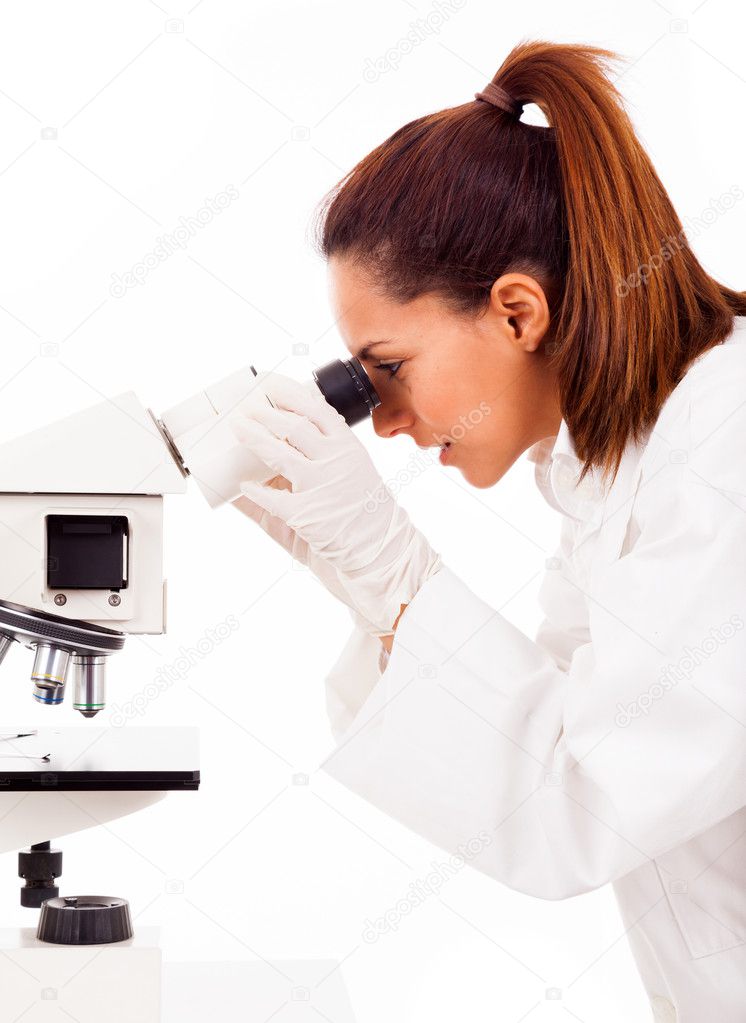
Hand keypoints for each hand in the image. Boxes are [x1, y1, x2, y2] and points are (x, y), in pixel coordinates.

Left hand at [229, 374, 440, 636]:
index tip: (269, 383)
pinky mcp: (307, 515)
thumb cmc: (367, 516)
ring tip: (238, 429)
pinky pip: (271, 498)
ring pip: (279, 452)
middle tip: (245, 406)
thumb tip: (294, 444)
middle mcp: (336, 462)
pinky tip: (243, 485)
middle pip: (293, 426)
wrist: (384, 555)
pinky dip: (254, 491)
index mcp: (349, 448)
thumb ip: (320, 462)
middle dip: (264, 413)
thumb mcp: (352, 479)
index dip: (289, 393)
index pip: (317, 409)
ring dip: (254, 438)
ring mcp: (321, 487)